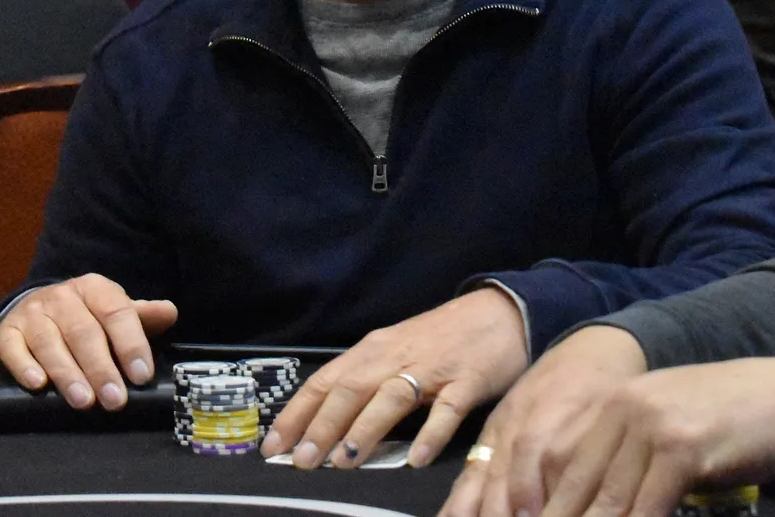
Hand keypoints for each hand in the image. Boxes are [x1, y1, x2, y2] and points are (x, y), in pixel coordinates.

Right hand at [0, 273, 177, 411]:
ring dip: (67, 373)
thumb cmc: (84, 317)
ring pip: (49, 342)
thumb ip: (141, 317)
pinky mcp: (6, 333)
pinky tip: (37, 385)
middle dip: (101, 368)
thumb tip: (170, 312)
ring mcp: (32, 314)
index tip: (141, 375)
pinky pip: (12, 348)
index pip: (116, 313)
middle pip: (84, 332)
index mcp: (94, 289)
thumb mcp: (113, 312)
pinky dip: (24, 366)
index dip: (130, 344)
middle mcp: (62, 297)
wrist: (34, 310)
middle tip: (115, 400)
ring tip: (83, 401)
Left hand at [263, 288, 528, 470]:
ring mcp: (432, 368)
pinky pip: (447, 410)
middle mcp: (396, 356)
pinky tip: (416, 458)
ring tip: (345, 461)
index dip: (298, 413)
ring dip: (365, 430)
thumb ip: (365, 383)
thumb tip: (324, 425)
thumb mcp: (396, 352)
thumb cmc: (441, 339)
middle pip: (352, 389)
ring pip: (391, 397)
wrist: (500, 313)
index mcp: (374, 350)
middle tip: (302, 460)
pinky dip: (430, 434)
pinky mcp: (467, 381)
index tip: (273, 445)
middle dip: (323, 426)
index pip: (325, 381)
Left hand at [442, 327, 774, 516]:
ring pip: (606, 502)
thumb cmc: (731, 423)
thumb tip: (595, 502)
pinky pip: (646, 506)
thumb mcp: (666, 433)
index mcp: (612, 405)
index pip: (560, 464)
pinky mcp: (682, 448)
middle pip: (575, 486)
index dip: (543, 505)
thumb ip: (626, 461)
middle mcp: (623, 410)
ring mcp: (651, 426)